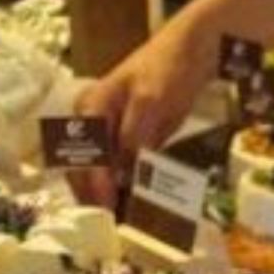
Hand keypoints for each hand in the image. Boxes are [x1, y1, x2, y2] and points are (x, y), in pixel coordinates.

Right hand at [71, 18, 211, 202]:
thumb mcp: (151, 101)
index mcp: (90, 109)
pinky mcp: (122, 138)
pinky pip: (114, 167)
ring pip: (95, 171)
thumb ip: (135, 135)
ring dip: (103, 194)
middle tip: (111, 222)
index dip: (96, 184)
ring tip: (118, 218)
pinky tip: (128, 203)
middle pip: (82, 167)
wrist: (190, 52)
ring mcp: (105, 130)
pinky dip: (119, 186)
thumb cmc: (167, 70)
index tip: (107, 208)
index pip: (86, 155)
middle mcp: (89, 122)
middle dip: (93, 195)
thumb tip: (123, 170)